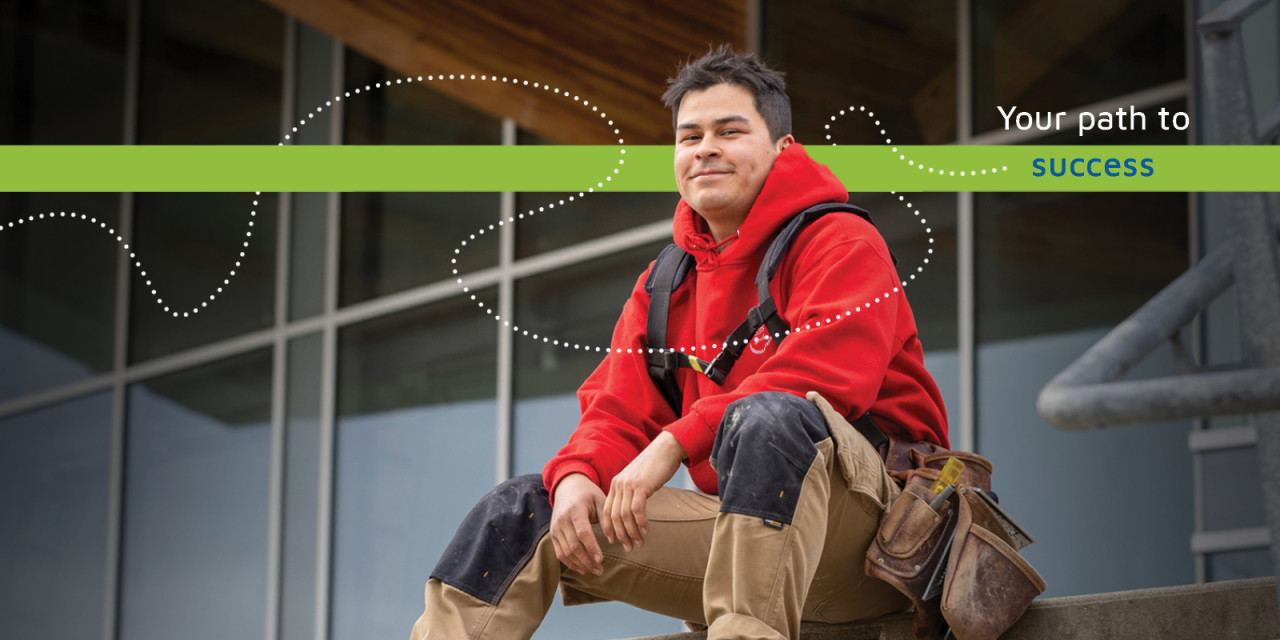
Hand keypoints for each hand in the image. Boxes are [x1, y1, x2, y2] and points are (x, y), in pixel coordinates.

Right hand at [550, 473, 606, 575]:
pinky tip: (582, 569)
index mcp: (575, 510)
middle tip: (600, 570)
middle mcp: (562, 520)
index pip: (583, 533)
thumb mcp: (600, 500)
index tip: (601, 559)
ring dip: (580, 564)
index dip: (592, 548)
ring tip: (594, 570)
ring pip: (566, 552)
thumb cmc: (588, 494)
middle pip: (573, 546)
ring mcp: (555, 528)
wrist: (567, 487)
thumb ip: (606, 518)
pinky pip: (559, 553)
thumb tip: (612, 539)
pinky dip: (570, 563)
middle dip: (587, 560)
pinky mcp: (553, 534)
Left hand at [601, 431, 685, 551]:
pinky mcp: (641, 485)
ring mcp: (629, 484)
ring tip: (638, 543)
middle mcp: (619, 484)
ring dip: (631, 532)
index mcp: (616, 484)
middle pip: (613, 516)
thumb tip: (631, 512)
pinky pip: (637, 509)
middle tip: (628, 548)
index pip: (606, 510)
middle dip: (620, 535)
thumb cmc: (655, 466)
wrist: (666, 449)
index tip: (614, 541)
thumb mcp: (637, 480)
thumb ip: (631, 493)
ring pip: (624, 515)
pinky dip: (640, 522)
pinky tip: (646, 530)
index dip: (608, 528)